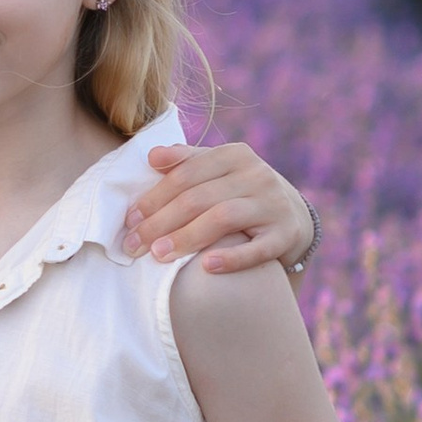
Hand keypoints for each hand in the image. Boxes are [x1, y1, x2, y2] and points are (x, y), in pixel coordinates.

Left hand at [123, 142, 315, 275]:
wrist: (292, 217)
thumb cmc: (240, 193)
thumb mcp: (218, 171)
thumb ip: (186, 161)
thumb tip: (152, 156)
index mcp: (234, 155)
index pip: (185, 174)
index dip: (154, 197)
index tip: (130, 220)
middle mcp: (257, 175)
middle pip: (198, 198)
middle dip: (160, 222)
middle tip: (134, 245)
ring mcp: (274, 204)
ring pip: (223, 218)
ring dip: (186, 237)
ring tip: (159, 255)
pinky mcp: (286, 234)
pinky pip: (258, 248)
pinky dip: (232, 257)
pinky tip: (206, 267)